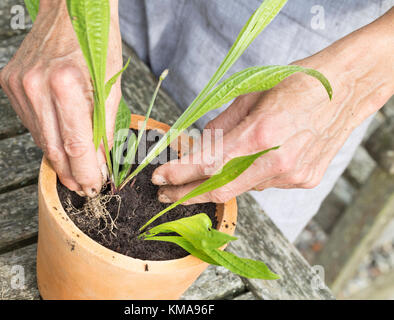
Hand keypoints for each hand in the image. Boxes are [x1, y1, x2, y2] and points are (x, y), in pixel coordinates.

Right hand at [0, 0, 122, 195]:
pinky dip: (47, 135)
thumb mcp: (111, 88)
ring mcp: (19, 85)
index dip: (85, 172)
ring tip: (75, 167)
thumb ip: (105, 130)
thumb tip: (100, 164)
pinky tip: (60, 137)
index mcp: (66, 84)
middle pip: (54, 148)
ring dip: (59, 156)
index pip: (76, 145)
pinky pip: (30, 122)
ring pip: (40, 138)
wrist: (70, 10)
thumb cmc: (97, 44)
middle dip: (71, 172)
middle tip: (83, 186)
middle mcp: (36, 85)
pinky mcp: (10, 83)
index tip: (93, 187)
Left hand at [152, 10, 393, 203]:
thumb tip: (194, 147)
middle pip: (221, 190)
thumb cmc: (296, 83)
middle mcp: (277, 162)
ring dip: (228, 175)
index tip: (159, 180)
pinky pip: (266, 183)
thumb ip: (219, 127)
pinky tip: (265, 154)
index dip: (179, 175)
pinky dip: (253, 172)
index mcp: (260, 135)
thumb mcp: (249, 96)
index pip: (208, 164)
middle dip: (189, 194)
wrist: (345, 88)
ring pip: (245, 185)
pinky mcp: (304, 180)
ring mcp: (293, 175)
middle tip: (168, 194)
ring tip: (238, 151)